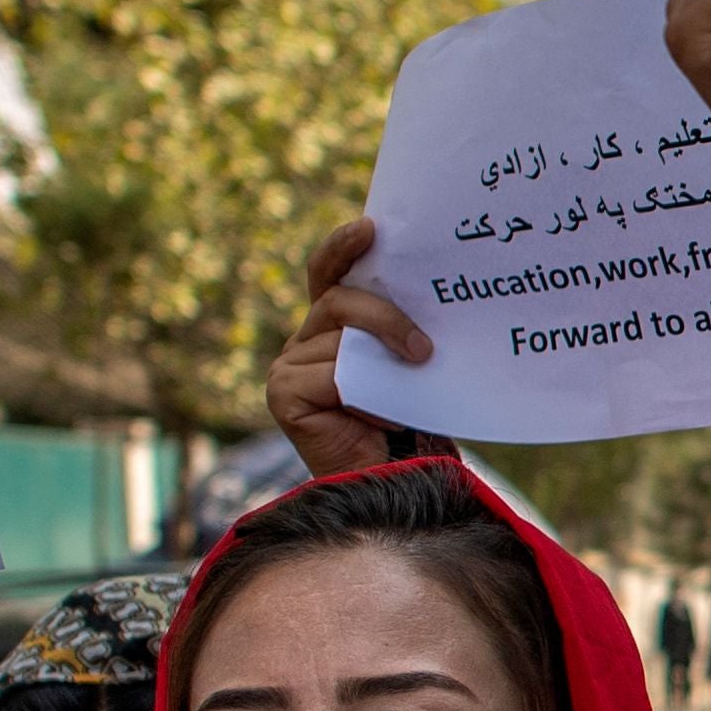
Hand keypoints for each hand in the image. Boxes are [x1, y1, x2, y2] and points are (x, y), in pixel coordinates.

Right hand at [272, 219, 436, 477]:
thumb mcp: (405, 362)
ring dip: (384, 362)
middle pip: (341, 302)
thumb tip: (428, 288)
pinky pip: (331, 375)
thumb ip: (398, 328)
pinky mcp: (282, 393)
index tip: (370, 228)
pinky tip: (380, 417)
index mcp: (332, 326)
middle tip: (423, 348)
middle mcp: (304, 341)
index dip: (342, 247)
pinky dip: (364, 395)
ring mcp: (288, 366)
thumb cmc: (408, 422)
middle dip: (386, 317)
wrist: (393, 482)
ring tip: (411, 386)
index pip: (328, 273)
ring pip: (341, 339)